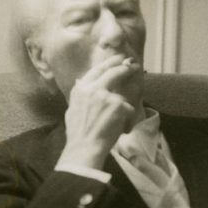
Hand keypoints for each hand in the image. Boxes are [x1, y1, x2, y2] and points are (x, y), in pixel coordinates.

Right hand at [58, 54, 142, 169]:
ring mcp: (106, 96)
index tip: (119, 59)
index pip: (97, 70)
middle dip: (126, 67)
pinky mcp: (118, 105)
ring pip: (123, 98)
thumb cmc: (78, 134)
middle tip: (134, 65)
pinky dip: (127, 123)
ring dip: (123, 112)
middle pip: (113, 71)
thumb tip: (81, 82)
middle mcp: (92, 88)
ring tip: (116, 126)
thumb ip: (81, 94)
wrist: (84, 148)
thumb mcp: (72, 109)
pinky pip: (130, 111)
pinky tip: (119, 131)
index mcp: (80, 89)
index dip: (110, 63)